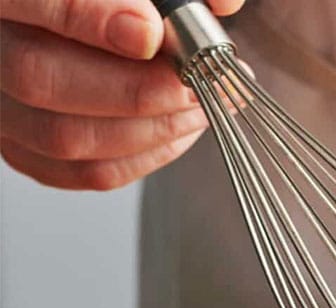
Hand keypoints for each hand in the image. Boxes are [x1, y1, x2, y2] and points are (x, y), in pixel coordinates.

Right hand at [1, 0, 243, 189]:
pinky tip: (180, 129)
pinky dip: (143, 157)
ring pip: (63, 136)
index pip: (33, 1)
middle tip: (198, 81)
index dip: (92, 19)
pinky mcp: (24, 146)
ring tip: (203, 105)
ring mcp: (0, 105)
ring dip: (151, 128)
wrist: (90, 24)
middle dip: (138, 90)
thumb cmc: (124, 6)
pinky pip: (81, 172)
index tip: (151, 34)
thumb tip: (223, 4)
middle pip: (41, 78)